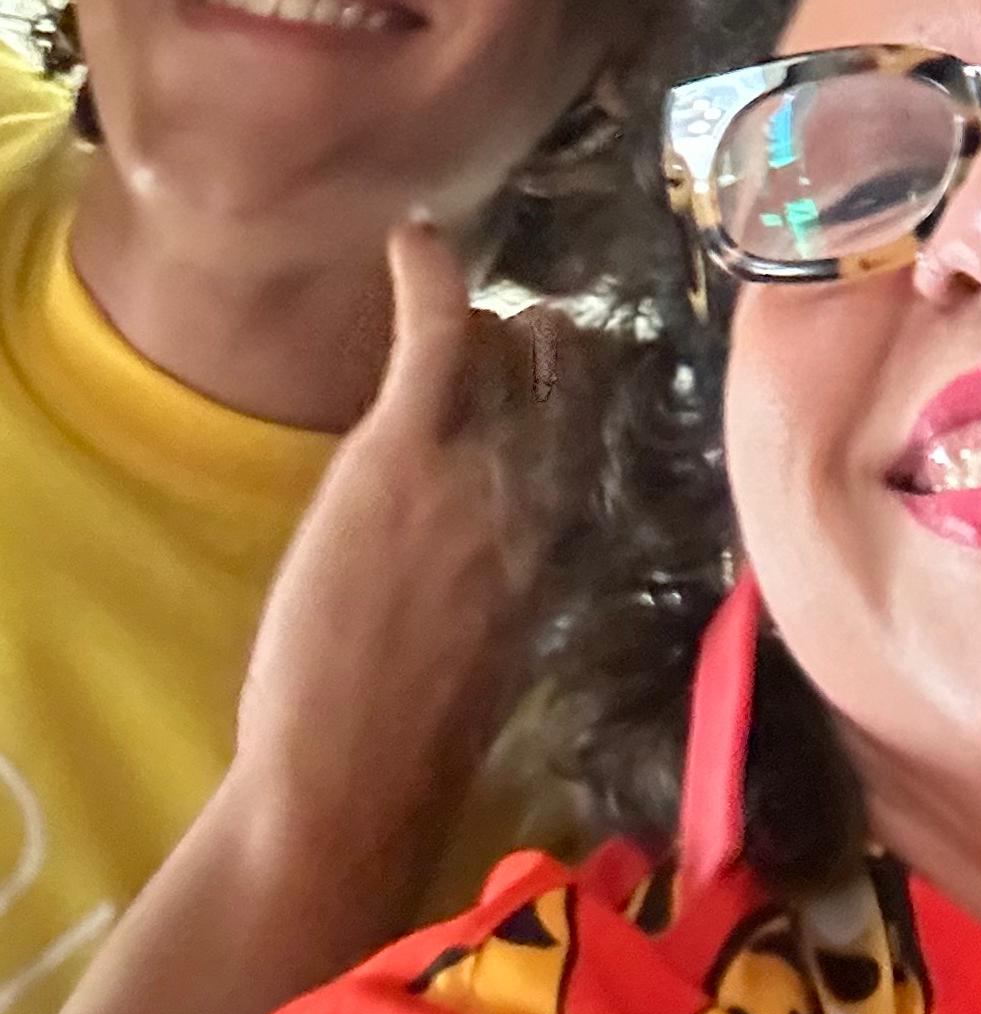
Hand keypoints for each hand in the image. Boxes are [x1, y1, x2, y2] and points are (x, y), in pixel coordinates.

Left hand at [220, 225, 566, 909]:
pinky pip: (437, 337)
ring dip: (485, 328)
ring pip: (505, 353)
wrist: (350, 780)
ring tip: (462, 308)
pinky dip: (428, 278)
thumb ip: (519, 582)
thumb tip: (516, 552)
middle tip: (517, 333)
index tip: (576, 373)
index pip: (598, 435)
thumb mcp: (506, 656)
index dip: (586, 395)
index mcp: (567, 544)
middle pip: (565, 379)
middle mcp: (542, 490)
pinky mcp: (404, 448)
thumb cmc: (416, 751)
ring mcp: (476, 462)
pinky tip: (417, 234)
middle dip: (547, 349)